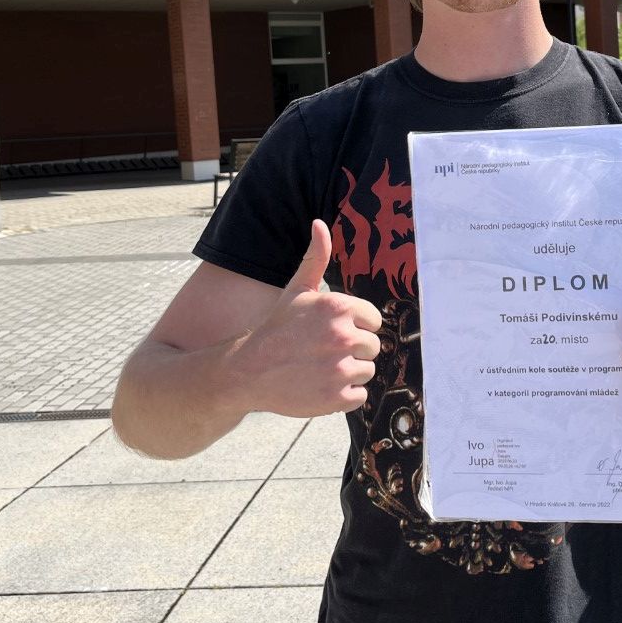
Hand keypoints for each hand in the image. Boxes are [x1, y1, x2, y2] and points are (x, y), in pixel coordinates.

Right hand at [230, 220, 381, 417]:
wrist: (248, 370)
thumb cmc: (277, 327)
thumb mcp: (297, 289)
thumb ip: (316, 257)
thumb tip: (319, 223)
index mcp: (338, 307)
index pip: (373, 320)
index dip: (354, 325)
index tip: (330, 330)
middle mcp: (342, 337)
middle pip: (372, 347)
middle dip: (352, 349)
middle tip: (322, 351)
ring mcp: (340, 370)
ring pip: (367, 371)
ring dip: (348, 372)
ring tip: (320, 368)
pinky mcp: (337, 398)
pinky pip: (359, 396)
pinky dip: (343, 395)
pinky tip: (320, 385)